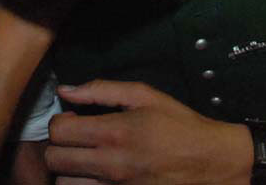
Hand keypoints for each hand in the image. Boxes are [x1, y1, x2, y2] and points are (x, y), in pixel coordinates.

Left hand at [46, 80, 248, 184]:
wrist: (211, 161)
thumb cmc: (179, 124)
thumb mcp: (145, 96)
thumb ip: (101, 90)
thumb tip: (65, 90)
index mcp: (113, 132)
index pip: (58, 132)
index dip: (60, 122)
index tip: (74, 120)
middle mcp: (110, 164)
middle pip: (54, 160)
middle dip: (59, 147)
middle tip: (76, 141)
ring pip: (64, 184)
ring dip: (68, 171)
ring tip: (83, 161)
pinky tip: (95, 175)